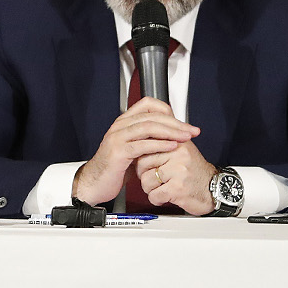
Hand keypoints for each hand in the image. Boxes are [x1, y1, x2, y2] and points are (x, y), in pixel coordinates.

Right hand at [71, 97, 198, 204]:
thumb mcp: (133, 149)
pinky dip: (159, 144)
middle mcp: (120, 126)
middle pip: (152, 116)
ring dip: (170, 132)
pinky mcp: (118, 152)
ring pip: (148, 127)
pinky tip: (171, 146)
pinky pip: (142, 145)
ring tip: (185, 137)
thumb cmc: (115, 167)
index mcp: (124, 122)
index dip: (168, 110)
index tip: (184, 122)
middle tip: (192, 130)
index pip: (148, 105)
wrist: (95, 183)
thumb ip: (146, 139)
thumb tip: (169, 134)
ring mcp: (117, 137)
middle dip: (176, 123)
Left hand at [133, 139, 217, 214]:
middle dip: (144, 175)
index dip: (141, 159)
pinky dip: (156, 199)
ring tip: (161, 188)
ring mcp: (178, 171)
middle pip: (142, 163)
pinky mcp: (178, 188)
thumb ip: (165, 143)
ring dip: (150, 189)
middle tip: (154, 179)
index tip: (145, 165)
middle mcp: (178, 154)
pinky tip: (165, 197)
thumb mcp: (182, 150)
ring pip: (146, 180)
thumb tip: (141, 140)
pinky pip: (154, 195)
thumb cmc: (196, 171)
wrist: (215, 188)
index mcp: (178, 142)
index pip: (147, 146)